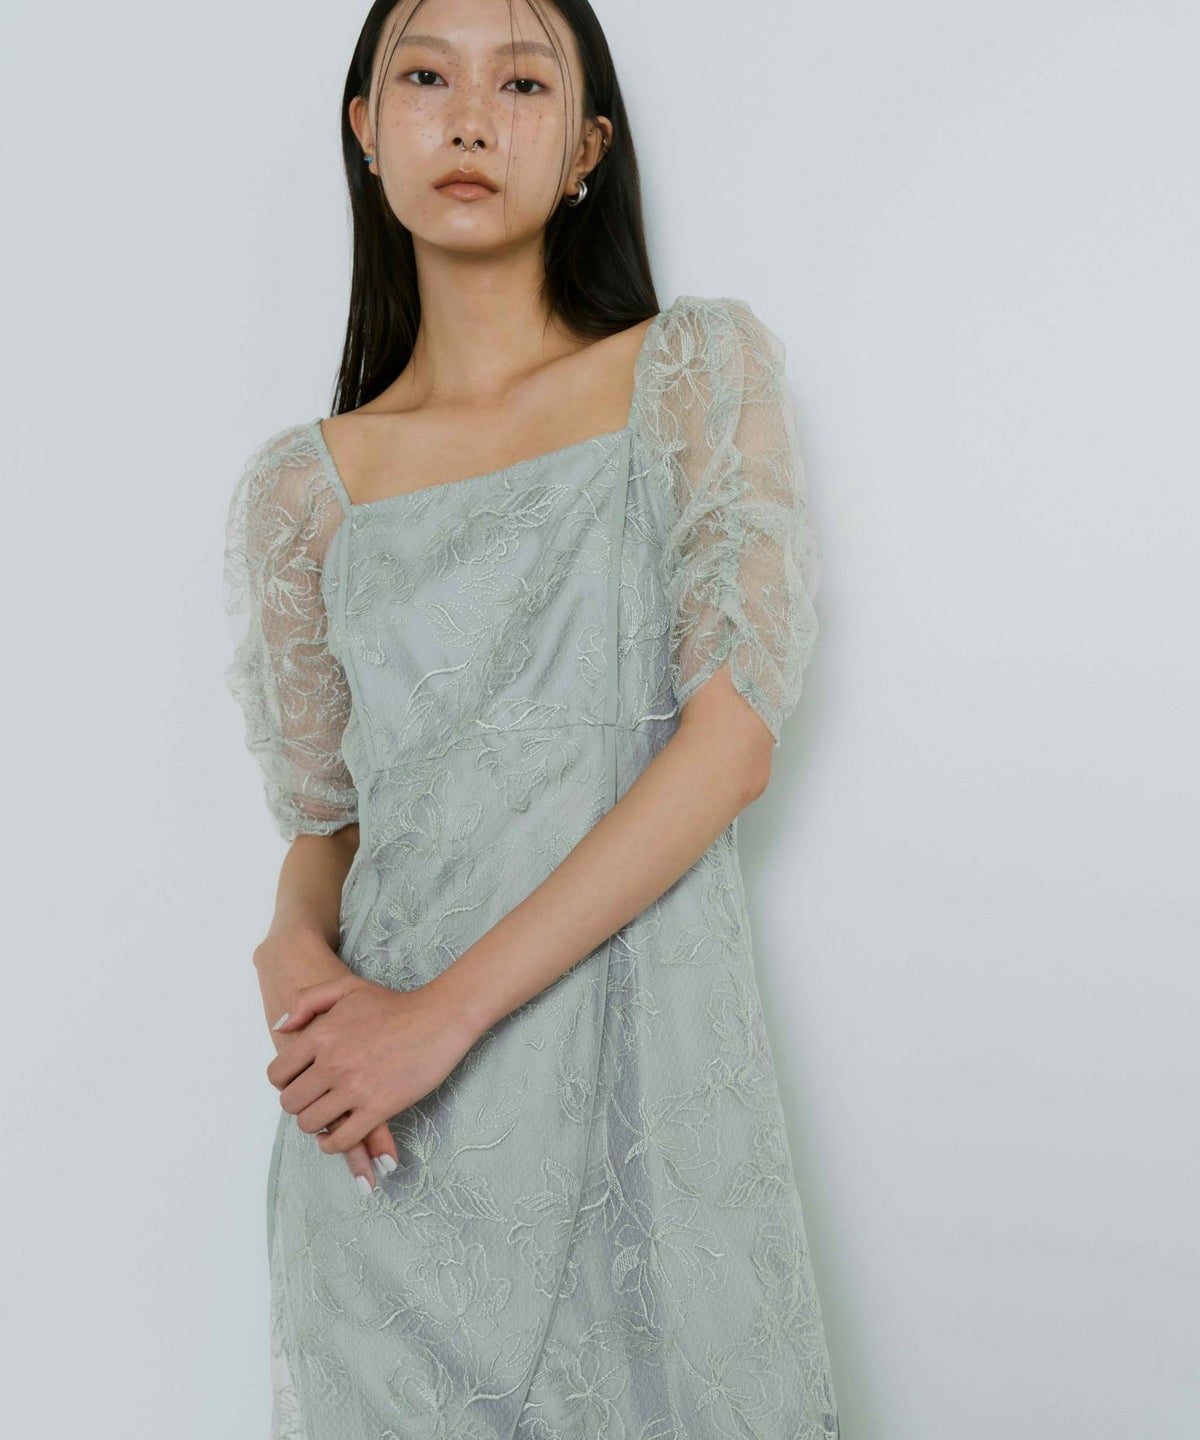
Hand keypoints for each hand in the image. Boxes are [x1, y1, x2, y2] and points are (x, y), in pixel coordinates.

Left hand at [266, 974, 475, 1157]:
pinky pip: (341, 1140)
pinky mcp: (378, 1108)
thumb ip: (306, 1001)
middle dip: (298, 1104)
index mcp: (321, 1035)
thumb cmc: (394, 1004)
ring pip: (310, 1124)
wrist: (438, 1019)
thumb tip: (280, 1030)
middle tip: (314, 1099)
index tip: (300, 1081)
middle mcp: (332, 1064)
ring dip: (314, 1123)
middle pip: (290, 1103)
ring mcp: (354, 1088)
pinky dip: (332, 1144)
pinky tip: (336, 1135)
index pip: (278, 1074)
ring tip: (327, 1114)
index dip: (284, 1082)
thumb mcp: (346, 987)